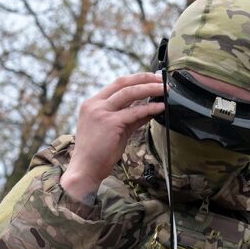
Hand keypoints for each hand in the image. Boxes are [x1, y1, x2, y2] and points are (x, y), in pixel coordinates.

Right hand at [61, 73, 164, 200]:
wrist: (85, 170)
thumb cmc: (98, 154)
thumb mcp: (114, 130)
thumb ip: (130, 118)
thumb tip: (148, 110)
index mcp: (92, 104)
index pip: (117, 84)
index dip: (136, 79)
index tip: (151, 78)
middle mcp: (95, 104)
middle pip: (123, 83)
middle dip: (144, 79)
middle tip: (161, 79)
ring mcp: (101, 112)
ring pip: (129, 93)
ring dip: (149, 89)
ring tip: (164, 89)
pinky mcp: (110, 123)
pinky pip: (134, 112)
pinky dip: (149, 108)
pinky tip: (160, 107)